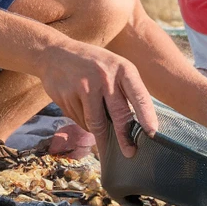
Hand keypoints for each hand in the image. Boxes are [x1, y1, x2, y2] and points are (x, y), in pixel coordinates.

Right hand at [39, 42, 158, 158]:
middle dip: (124, 138)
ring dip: (100, 133)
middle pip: (118, 115)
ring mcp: (83, 87)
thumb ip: (126, 90)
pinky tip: (82, 110)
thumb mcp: (115, 67)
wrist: (54, 53)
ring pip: (95, 123)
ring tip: (102, 135)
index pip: (138, 96)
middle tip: (130, 152)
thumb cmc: (94, 64)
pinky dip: (84, 122)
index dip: (146, 116)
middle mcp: (104, 77)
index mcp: (122, 69)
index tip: (152, 133)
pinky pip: (80, 120)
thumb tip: (137, 125)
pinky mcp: (66, 96)